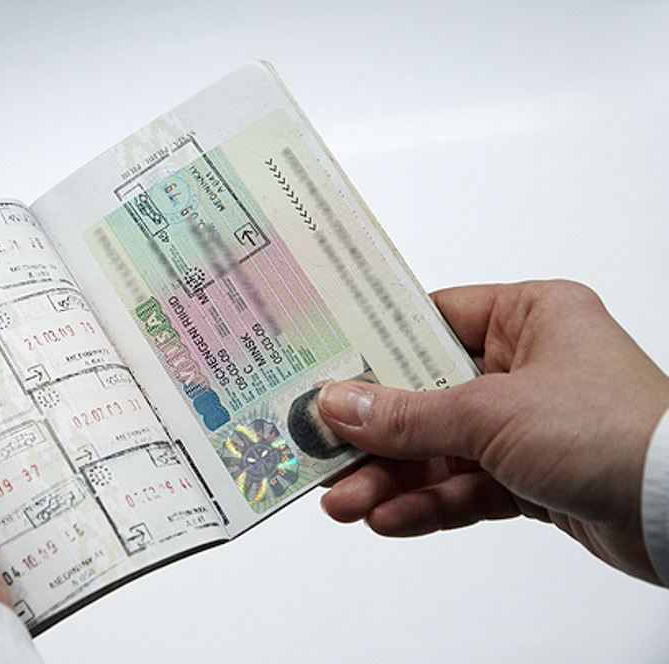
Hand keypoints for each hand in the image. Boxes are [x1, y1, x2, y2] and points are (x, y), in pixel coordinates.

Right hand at [318, 280, 668, 582]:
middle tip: (323, 452)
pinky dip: (428, 503)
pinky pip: (466, 486)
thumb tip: (339, 405)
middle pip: (427, 395)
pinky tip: (389, 518)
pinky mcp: (534, 478)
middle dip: (375, 434)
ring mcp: (530, 424)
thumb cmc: (614, 431)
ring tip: (345, 502)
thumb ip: (408, 415)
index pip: (432, 320)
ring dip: (391, 478)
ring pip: (441, 448)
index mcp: (530, 316)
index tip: (325, 368)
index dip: (375, 347)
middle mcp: (528, 364)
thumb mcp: (492, 414)